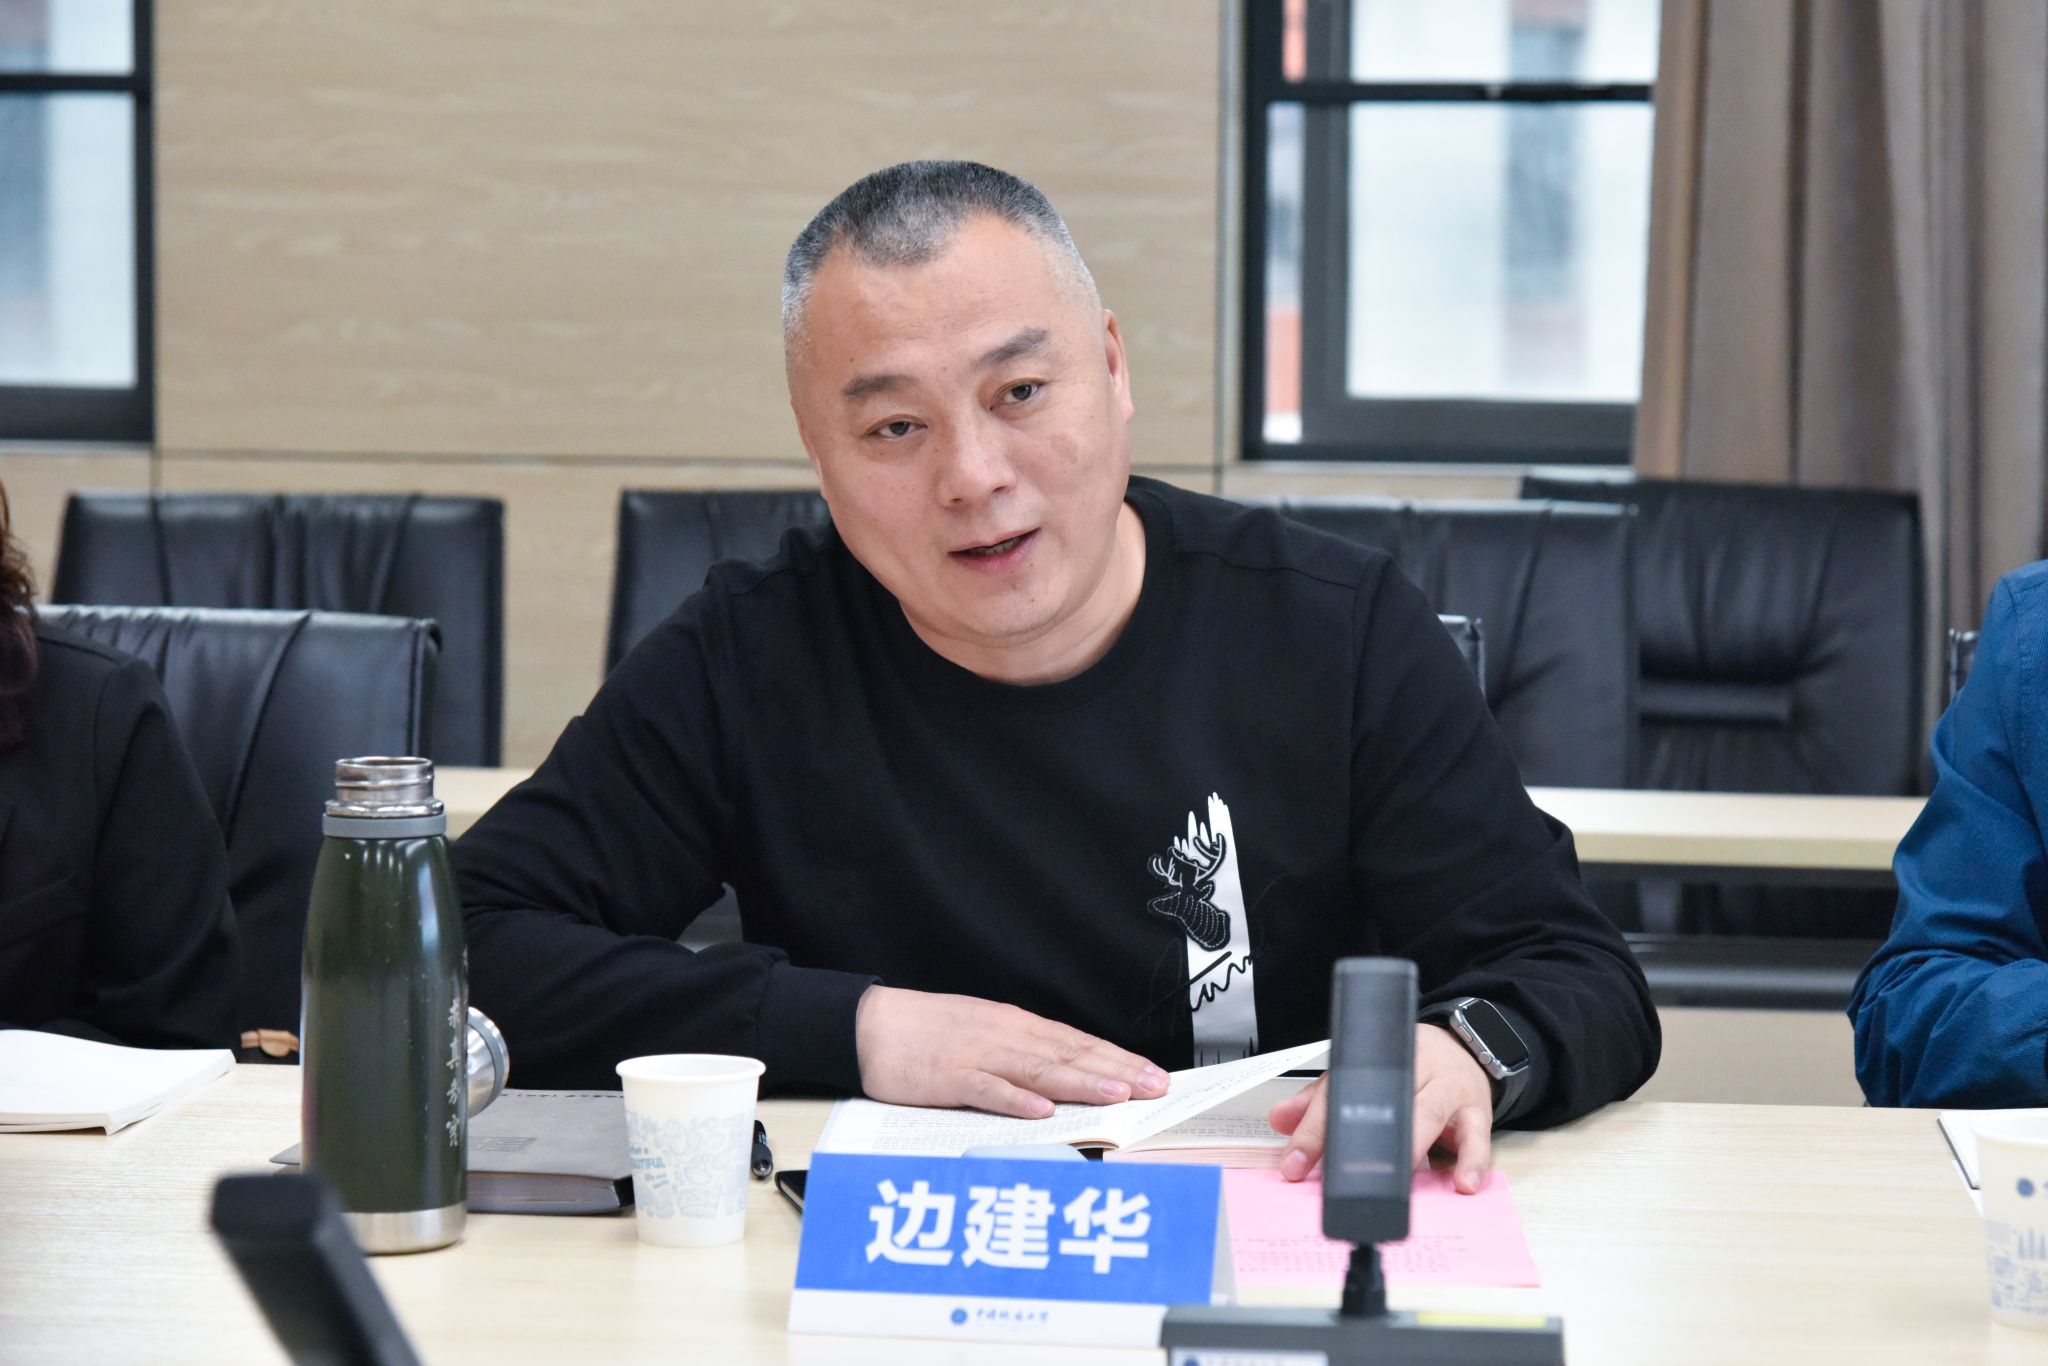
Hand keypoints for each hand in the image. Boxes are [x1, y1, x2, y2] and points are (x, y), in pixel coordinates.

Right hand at [854, 985, 1169, 1117]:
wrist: (870, 1025)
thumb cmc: (927, 1034)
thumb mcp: (983, 1035)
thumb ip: (1022, 1055)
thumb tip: (1069, 1078)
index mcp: (1014, 1026)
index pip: (1077, 1043)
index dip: (1118, 1058)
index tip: (1153, 1074)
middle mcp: (1005, 1036)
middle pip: (1069, 1054)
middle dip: (1116, 1070)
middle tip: (1154, 1087)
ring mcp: (978, 1055)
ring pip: (1039, 1070)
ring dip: (1080, 1082)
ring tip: (1117, 1095)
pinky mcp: (949, 1077)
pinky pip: (987, 1089)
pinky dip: (1015, 1099)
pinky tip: (1042, 1110)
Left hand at [1267, 1023, 1495, 1193]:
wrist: (1464, 1047)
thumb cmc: (1408, 1068)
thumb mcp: (1361, 1077)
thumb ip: (1320, 1100)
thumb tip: (1280, 1120)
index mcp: (1378, 1059)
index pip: (1338, 1091)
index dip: (1313, 1129)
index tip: (1294, 1164)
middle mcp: (1414, 1067)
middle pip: (1385, 1102)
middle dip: (1360, 1144)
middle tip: (1344, 1181)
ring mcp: (1449, 1087)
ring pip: (1429, 1114)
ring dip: (1412, 1149)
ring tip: (1398, 1183)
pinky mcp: (1478, 1109)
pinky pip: (1478, 1136)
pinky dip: (1471, 1160)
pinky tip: (1462, 1183)